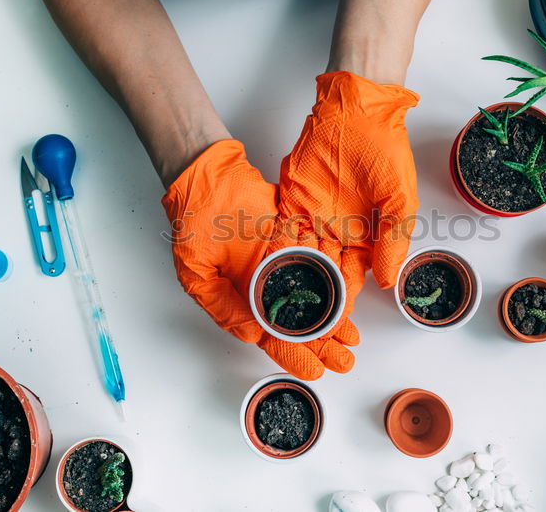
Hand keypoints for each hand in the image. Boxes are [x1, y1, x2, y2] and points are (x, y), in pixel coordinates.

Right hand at [163, 139, 365, 379]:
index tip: (314, 370)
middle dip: (323, 343)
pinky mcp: (297, 236)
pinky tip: (351, 294)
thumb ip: (223, 306)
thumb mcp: (197, 273)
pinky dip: (336, 276)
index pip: (271, 335)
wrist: (207, 174)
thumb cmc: (192, 221)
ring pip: (315, 295)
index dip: (292, 355)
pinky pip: (321, 259)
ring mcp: (284, 260)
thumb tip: (250, 335)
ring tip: (352, 335)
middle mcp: (266, 283)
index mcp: (242, 297)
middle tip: (345, 360)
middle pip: (300, 321)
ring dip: (334, 316)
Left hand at [271, 70, 420, 352]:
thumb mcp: (400, 197)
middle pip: (322, 276)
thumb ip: (394, 240)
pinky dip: (273, 256)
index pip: (353, 278)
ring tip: (280, 313)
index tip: (337, 328)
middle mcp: (337, 233)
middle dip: (314, 303)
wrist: (356, 110)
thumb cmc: (385, 149)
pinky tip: (265, 278)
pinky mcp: (289, 203)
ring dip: (290, 285)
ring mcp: (312, 219)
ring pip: (299, 260)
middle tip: (303, 330)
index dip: (345, 303)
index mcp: (366, 236)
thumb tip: (389, 281)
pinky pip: (280, 234)